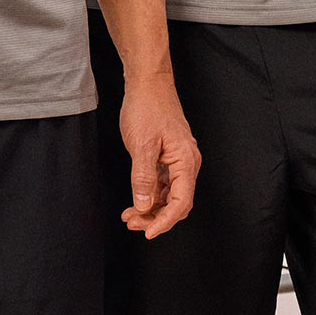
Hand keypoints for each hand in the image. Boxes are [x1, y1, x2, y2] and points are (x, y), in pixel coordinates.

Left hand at [119, 73, 199, 238]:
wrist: (147, 82)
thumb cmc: (147, 107)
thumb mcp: (142, 145)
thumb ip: (143, 178)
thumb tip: (144, 206)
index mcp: (186, 161)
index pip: (181, 202)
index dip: (164, 222)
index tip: (147, 232)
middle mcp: (187, 162)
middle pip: (177, 202)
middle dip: (155, 217)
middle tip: (131, 223)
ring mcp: (178, 159)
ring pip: (169, 195)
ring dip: (151, 208)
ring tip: (129, 215)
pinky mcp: (169, 156)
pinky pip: (163, 183)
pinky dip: (150, 195)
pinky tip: (135, 200)